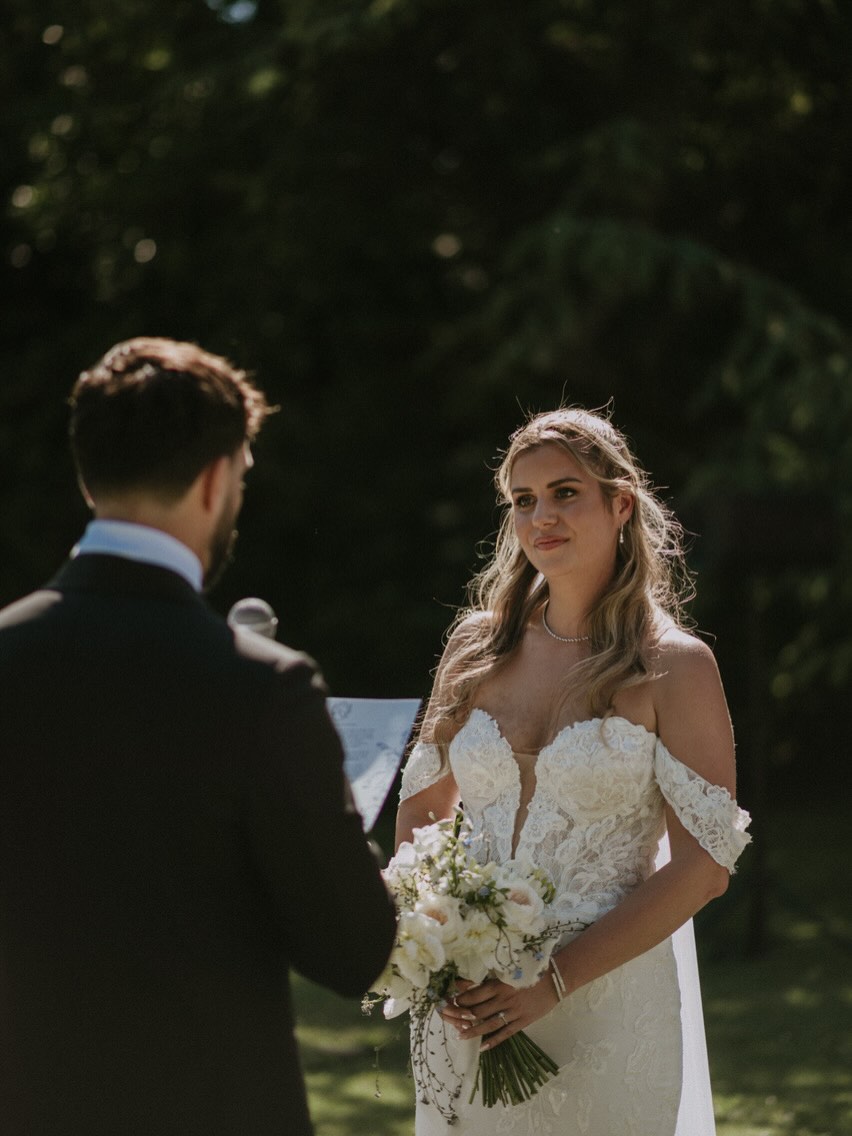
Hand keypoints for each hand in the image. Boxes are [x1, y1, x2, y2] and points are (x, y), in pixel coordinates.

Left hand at [438, 974, 559, 1050]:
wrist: (555, 979)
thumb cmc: (530, 971)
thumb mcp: (509, 970)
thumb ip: (490, 977)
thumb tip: (466, 981)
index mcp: (500, 984)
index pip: (475, 995)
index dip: (461, 1000)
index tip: (451, 1001)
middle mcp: (505, 999)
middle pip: (478, 1011)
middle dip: (460, 1016)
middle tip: (447, 1019)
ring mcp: (514, 1012)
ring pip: (489, 1024)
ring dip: (473, 1031)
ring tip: (460, 1036)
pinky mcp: (523, 1022)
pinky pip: (505, 1033)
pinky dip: (493, 1041)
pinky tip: (482, 1047)